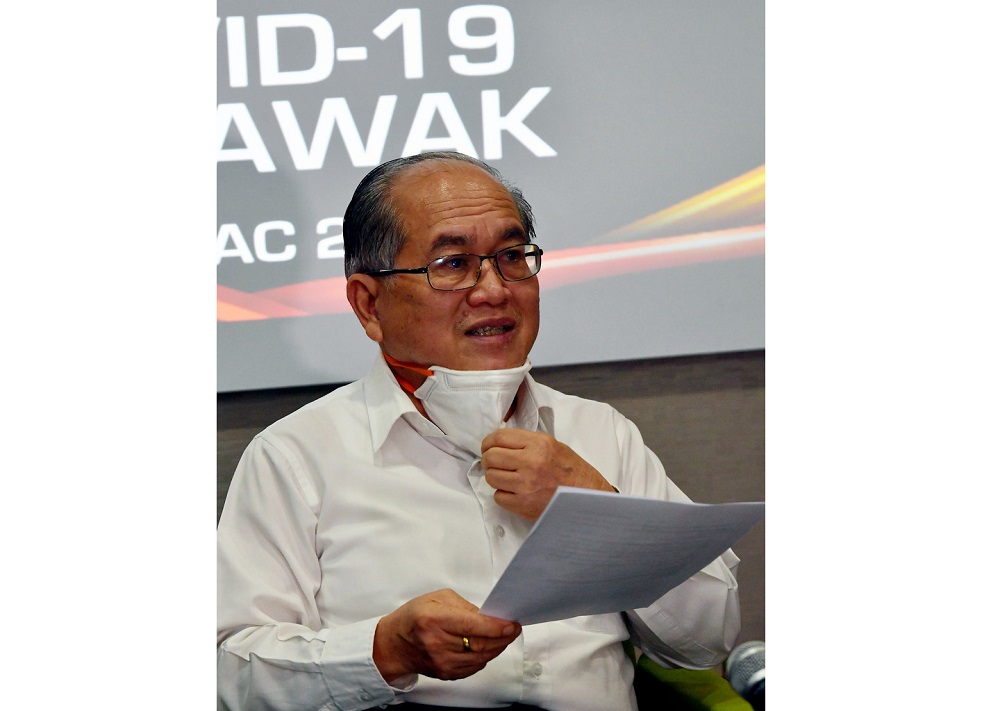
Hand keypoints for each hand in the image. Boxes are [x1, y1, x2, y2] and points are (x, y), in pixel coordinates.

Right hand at [373, 589, 520, 682]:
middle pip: (481, 645)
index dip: (497, 627)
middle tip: (513, 629)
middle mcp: (438, 644)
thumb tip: (487, 616)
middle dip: (502, 638)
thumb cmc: (414, 616)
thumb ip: (465, 606)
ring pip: (481, 658)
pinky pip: (475, 667)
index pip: (473, 627)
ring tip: (503, 636)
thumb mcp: (437, 599)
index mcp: (434, 620)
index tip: (512, 624)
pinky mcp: (446, 674)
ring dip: (497, 647)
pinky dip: (485, 656)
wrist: (394, 644)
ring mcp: (442, 662)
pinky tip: (488, 646)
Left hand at [481, 428, 616, 519]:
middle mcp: (530, 463)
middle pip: (491, 457)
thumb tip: (498, 443)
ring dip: (496, 477)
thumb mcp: (553, 445)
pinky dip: (504, 495)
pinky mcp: (523, 504)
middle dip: (489, 460)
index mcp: (538, 444)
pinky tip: (516, 492)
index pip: (498, 438)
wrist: (588, 496)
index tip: (488, 447)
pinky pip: (498, 497)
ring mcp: (525, 485)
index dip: (488, 442)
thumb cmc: (571, 470)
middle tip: (496, 463)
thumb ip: (526, 442)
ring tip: (508, 478)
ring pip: (491, 478)